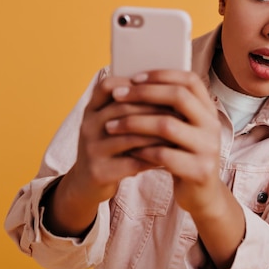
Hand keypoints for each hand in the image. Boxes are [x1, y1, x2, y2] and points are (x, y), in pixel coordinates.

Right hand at [43, 74, 170, 235]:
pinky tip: (171, 156)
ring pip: (129, 137)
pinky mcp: (98, 171)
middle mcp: (87, 126)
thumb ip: (131, 109)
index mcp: (91, 110)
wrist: (87, 184)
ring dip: (158, 135)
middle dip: (155, 109)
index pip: (108, 86)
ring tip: (180, 134)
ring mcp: (91, 149)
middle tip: (181, 111)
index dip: (134, 84)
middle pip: (123, 109)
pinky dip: (154, 158)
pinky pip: (132, 162)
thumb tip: (170, 90)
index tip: (163, 87)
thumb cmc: (111, 148)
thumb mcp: (112, 125)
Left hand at [106, 70, 223, 216]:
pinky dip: (142, 150)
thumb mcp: (182, 129)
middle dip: (144, 94)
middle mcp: (212, 125)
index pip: (190, 80)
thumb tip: (133, 83)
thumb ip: (169, 110)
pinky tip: (128, 150)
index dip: (162, 75)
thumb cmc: (184, 156)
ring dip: (135, 123)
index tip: (134, 77)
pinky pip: (164, 156)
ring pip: (167, 126)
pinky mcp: (199, 171)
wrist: (202, 195)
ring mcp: (208, 148)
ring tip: (111, 126)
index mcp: (208, 110)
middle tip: (118, 96)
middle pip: (179, 97)